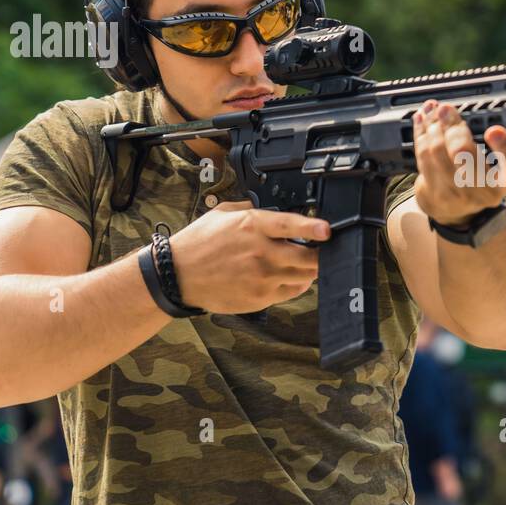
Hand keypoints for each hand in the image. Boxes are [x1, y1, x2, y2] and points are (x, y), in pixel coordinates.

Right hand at [168, 201, 329, 313]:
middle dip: (320, 254)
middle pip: (308, 257)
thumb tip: (273, 206)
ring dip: (309, 269)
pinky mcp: (259, 298)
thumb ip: (252, 208)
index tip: (328, 230)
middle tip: (322, 249)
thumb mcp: (223, 213)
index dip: (312, 229)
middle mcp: (260, 253)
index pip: (290, 226)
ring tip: (303, 262)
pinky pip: (291, 292)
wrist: (177, 275)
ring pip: (304, 276)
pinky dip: (296, 284)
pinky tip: (288, 277)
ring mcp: (261, 278)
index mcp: (251, 227)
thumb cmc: (198, 243)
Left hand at [412, 100, 505, 225]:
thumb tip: (469, 114)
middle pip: (465, 156)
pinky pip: (423, 157)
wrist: (458, 212)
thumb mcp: (501, 165)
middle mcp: (487, 192)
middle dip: (452, 128)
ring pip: (438, 152)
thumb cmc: (482, 179)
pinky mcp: (435, 194)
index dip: (505, 149)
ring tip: (432, 110)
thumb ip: (496, 141)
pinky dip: (421, 135)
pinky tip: (422, 121)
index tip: (494, 131)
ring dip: (432, 126)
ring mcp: (458, 196)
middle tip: (446, 109)